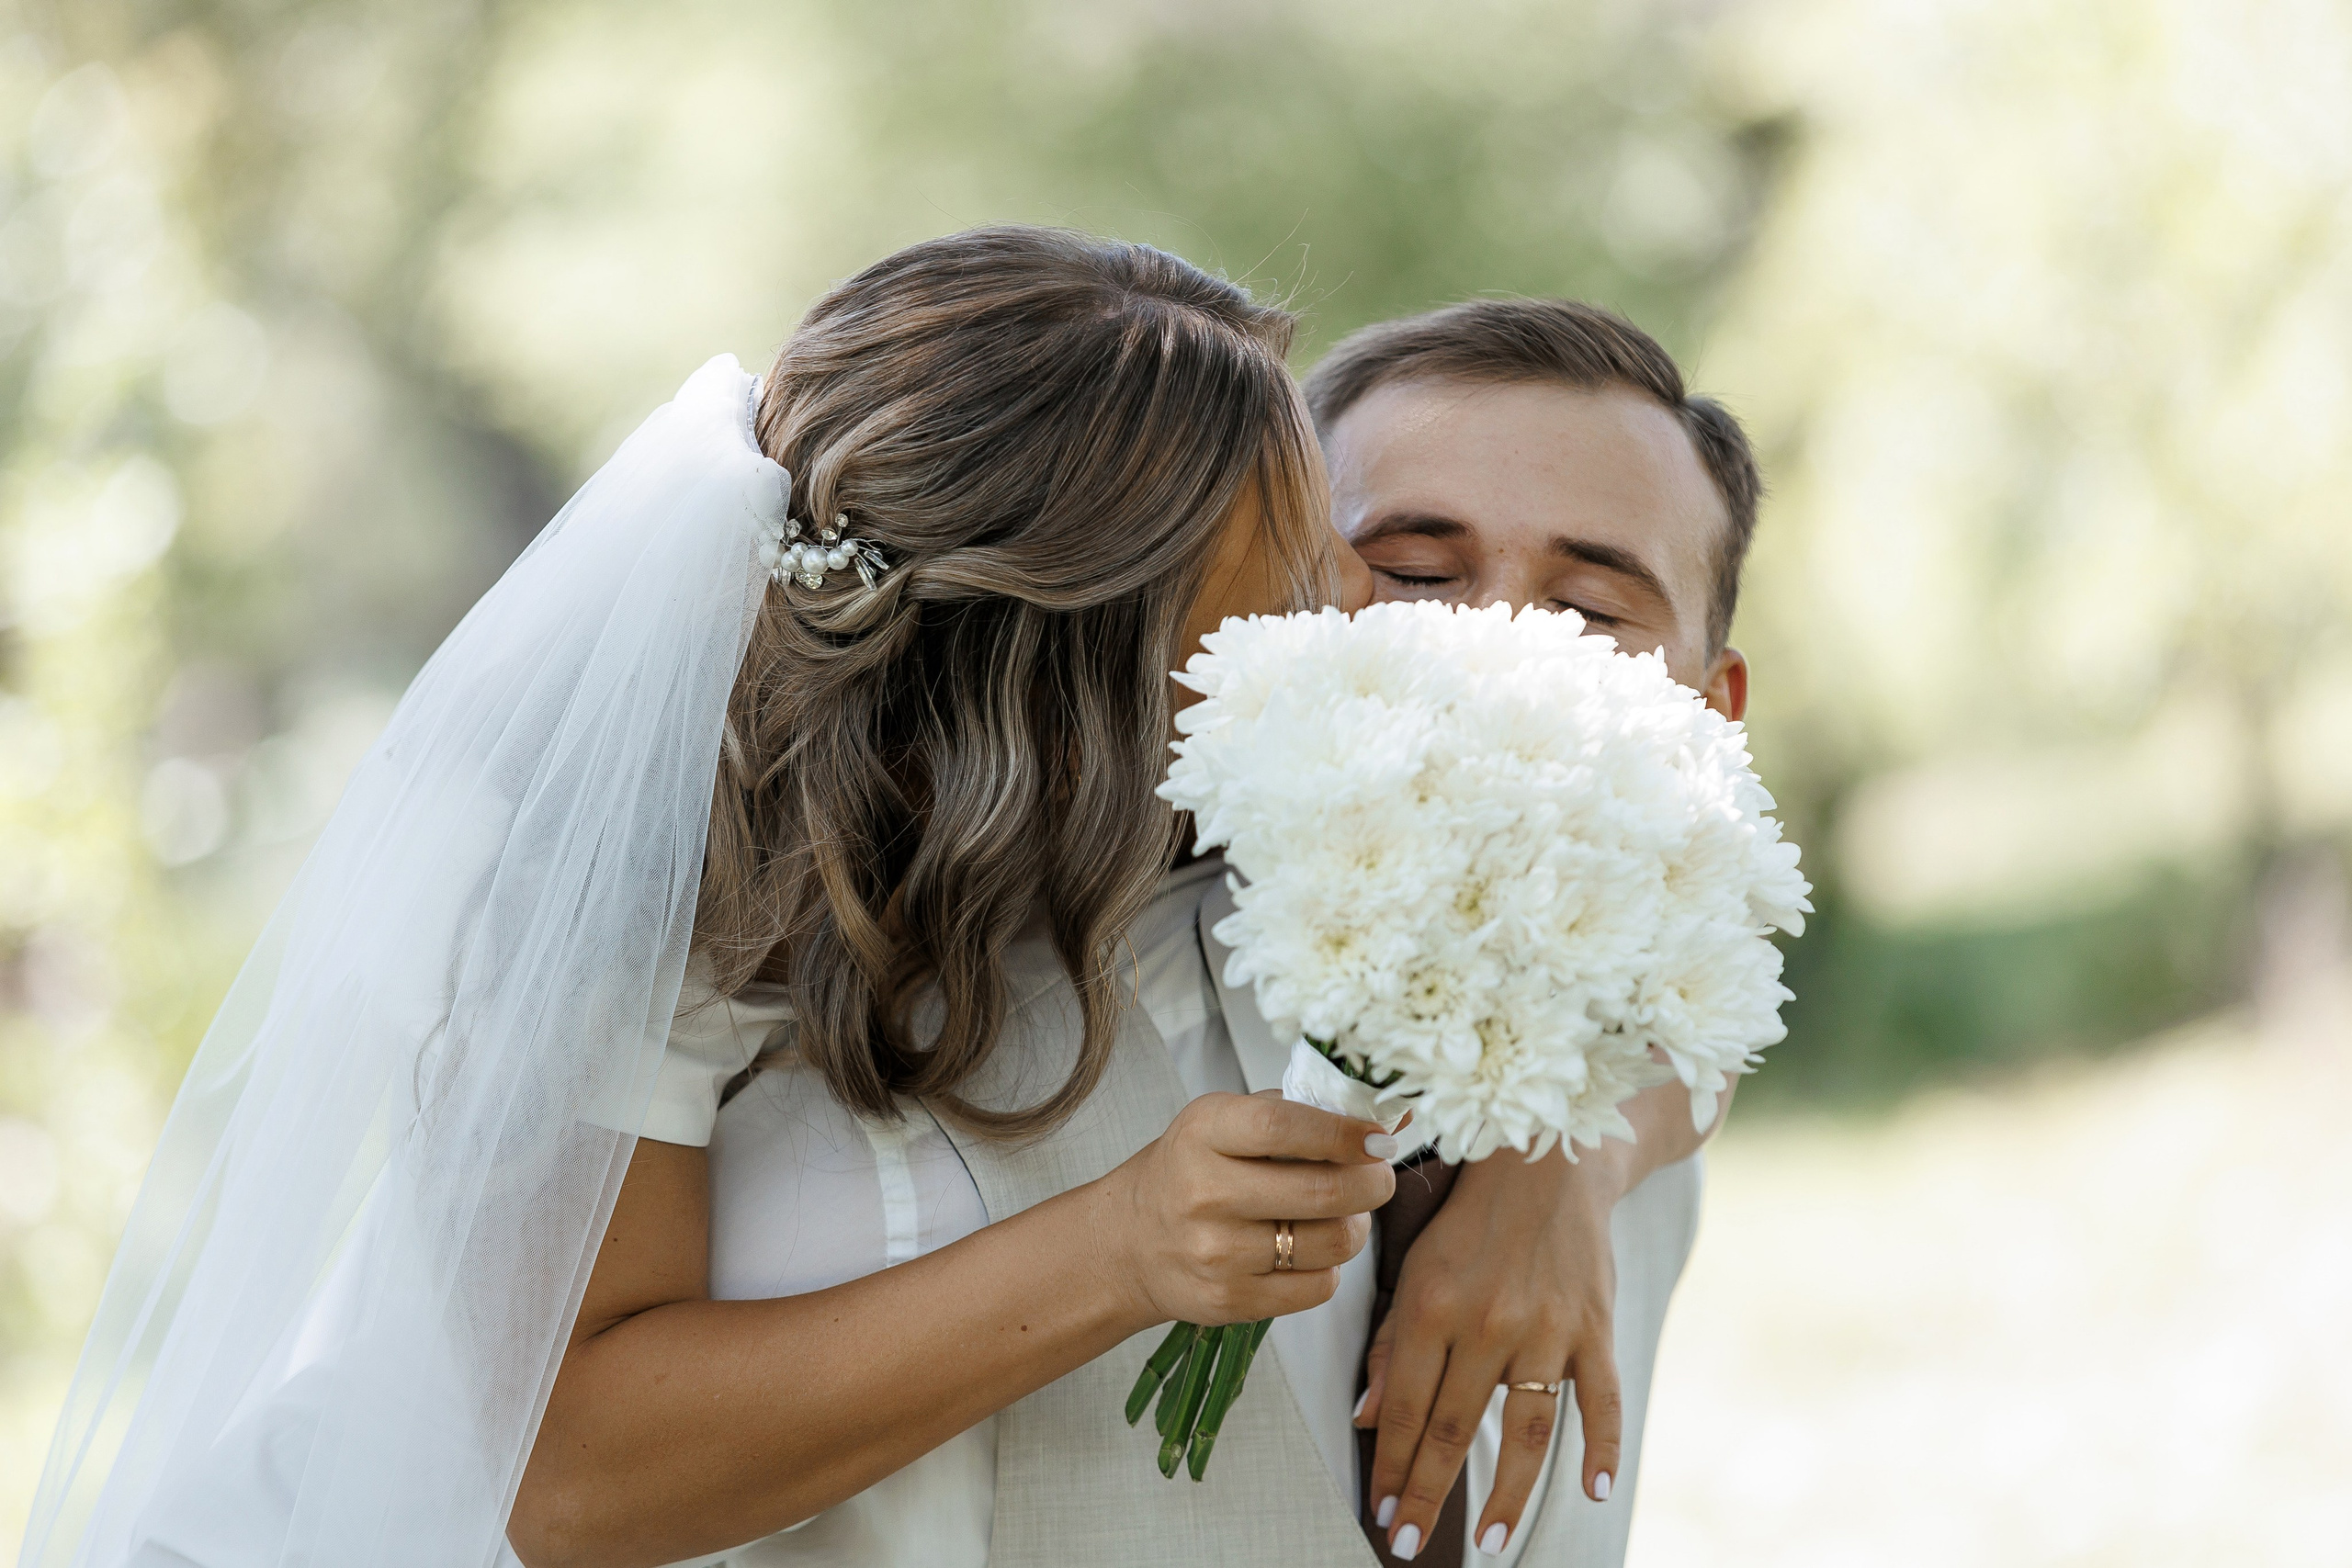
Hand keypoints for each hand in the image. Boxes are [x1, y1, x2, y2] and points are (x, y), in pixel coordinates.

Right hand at [1107, 1091, 1396, 1326]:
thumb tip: (1391, 1116)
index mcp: (1204, 1132)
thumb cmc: (1191, 1171)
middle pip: (1324, 1191)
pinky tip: (1311, 1250)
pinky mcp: (1229, 1301)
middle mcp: (1204, 1193)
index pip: (1284, 1126)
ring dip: (1356, 1225)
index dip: (1343, 1132)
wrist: (1128, 1242)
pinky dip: (1330, 1266)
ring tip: (1342, 1213)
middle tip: (1379, 1176)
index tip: (1378, 1136)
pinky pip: (1319, 1287)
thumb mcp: (1223, 1122)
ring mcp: (1216, 1253)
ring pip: (1333, 1242)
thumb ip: (1298, 1111)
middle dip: (1373, 1182)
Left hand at [1359, 1143, 1627, 1560]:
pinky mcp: (1595, 1329)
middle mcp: (1485, 1322)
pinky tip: (1592, 1491)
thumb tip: (1364, 1417)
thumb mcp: (1412, 1266)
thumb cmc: (1468, 1221)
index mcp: (1430, 1306)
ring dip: (1505, 1494)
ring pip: (1524, 1431)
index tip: (1380, 1512)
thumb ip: (1389, 1343)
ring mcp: (1546, 1329)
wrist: (1546, 1160)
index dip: (1388, 1466)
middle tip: (1407, 1545)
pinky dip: (1600, 1448)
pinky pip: (1601, 1400)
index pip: (1401, 1407)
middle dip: (1426, 1494)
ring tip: (1490, 1541)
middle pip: (1452, 1429)